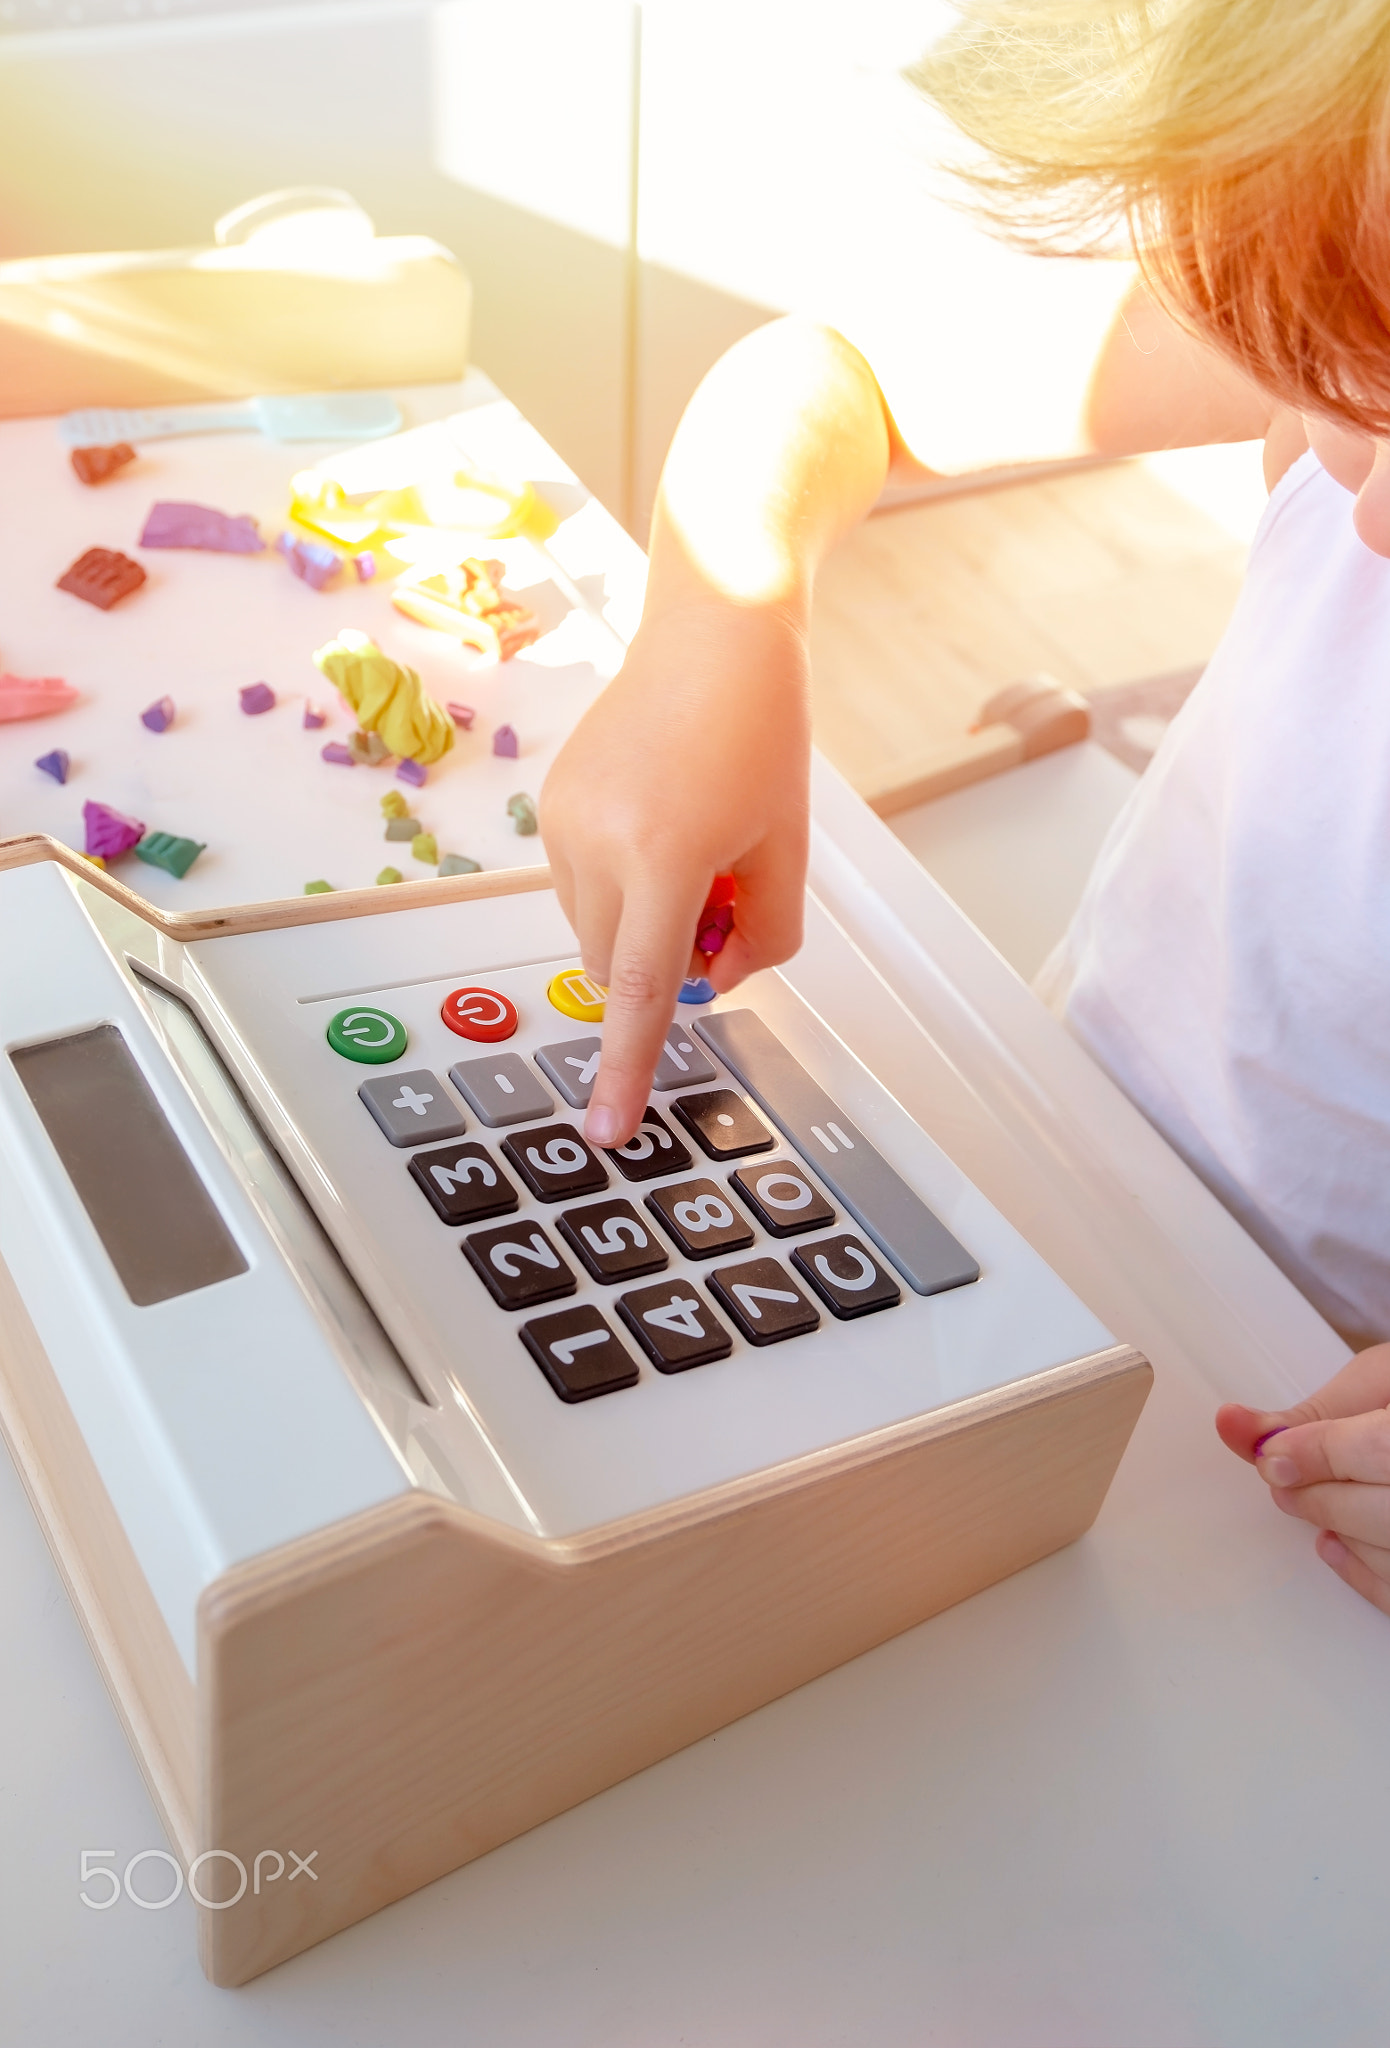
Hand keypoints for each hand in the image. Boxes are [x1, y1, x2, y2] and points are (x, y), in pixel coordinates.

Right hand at [540, 597, 810, 1145]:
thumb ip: (760, 937)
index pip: (643, 991)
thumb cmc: (761, 730)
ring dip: (639, 926)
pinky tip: (658, 826)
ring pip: (592, 933)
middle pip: (617, 969)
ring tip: (693, 849)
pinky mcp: (550, 804)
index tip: (609, 1127)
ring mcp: (563, 821)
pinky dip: (618, 888)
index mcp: (665, 854)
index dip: (628, 1067)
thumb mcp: (785, 848)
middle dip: (665, 967)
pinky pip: (576, 887)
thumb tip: (713, 983)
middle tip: (724, 905)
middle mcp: (598, 841)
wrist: (712, 633)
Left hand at [1217, 1344, 1389, 1613]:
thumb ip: (1310, 1414)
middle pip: (1384, 1513)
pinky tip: (1332, 1539)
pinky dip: (1357, 1571)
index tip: (1273, 1452)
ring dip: (1335, 1530)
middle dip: (1319, 1497)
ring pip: (1389, 1556)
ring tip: (1312, 1498)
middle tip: (1282, 1475)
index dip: (1317, 1454)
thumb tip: (1233, 1426)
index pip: (1380, 1450)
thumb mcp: (1374, 1383)